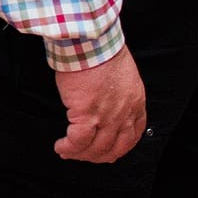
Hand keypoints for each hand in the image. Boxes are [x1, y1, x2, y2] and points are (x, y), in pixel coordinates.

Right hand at [52, 46, 146, 162]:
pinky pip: (77, 140)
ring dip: (80, 154)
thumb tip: (105, 97)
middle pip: (114, 148)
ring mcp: (106, 116)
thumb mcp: (123, 72)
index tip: (107, 150)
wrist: (91, 41)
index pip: (133, 136)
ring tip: (68, 151)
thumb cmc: (101, 48)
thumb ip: (119, 90)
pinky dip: (68, 147)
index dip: (119, 148)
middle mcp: (124, 113)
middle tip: (84, 155)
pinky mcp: (86, 114)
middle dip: (98, 156)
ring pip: (95, 148)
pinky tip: (61, 146)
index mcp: (135, 102)